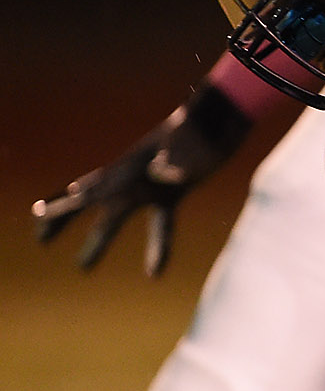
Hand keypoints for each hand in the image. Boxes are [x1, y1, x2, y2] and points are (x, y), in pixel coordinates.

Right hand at [32, 87, 251, 276]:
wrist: (220, 121)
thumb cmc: (203, 135)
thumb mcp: (188, 147)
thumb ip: (174, 163)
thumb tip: (161, 174)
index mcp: (131, 171)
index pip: (89, 192)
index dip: (65, 205)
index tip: (39, 213)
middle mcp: (134, 180)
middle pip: (91, 203)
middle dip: (64, 222)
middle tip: (40, 240)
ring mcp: (152, 186)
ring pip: (117, 216)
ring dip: (98, 240)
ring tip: (83, 267)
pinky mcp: (174, 193)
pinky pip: (162, 226)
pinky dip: (157, 247)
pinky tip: (155, 269)